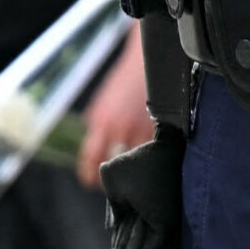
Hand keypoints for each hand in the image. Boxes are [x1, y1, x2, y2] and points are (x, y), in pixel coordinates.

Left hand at [79, 27, 155, 188]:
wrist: (146, 62)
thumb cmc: (124, 83)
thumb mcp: (102, 104)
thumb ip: (96, 126)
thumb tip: (92, 149)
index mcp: (100, 122)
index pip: (90, 156)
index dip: (89, 174)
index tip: (90, 182)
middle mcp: (119, 127)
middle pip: (113, 164)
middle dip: (113, 178)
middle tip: (114, 186)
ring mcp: (140, 128)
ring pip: (137, 162)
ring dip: (136, 171)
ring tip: (136, 178)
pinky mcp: (160, 127)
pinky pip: (156, 153)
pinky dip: (154, 159)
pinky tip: (155, 163)